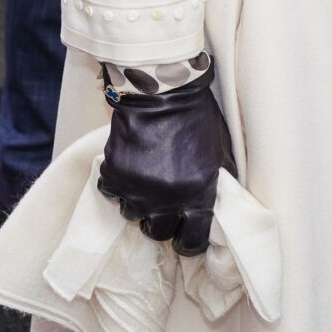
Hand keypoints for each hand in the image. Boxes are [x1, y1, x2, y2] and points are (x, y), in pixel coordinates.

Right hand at [97, 70, 236, 255]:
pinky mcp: (113, 175)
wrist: (162, 89)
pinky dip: (119, 185)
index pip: (192, 241)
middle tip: (164, 205)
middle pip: (158, 233)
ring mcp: (136, 189)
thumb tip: (213, 210)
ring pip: (133, 215)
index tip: (186, 235)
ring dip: (140, 203)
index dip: (189, 241)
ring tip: (147, 180)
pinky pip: (112, 194)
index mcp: (197, 195)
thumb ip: (215, 185)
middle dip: (162, 222)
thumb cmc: (197, 118)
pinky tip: (129, 168)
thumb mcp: (218, 154)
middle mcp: (165, 199)